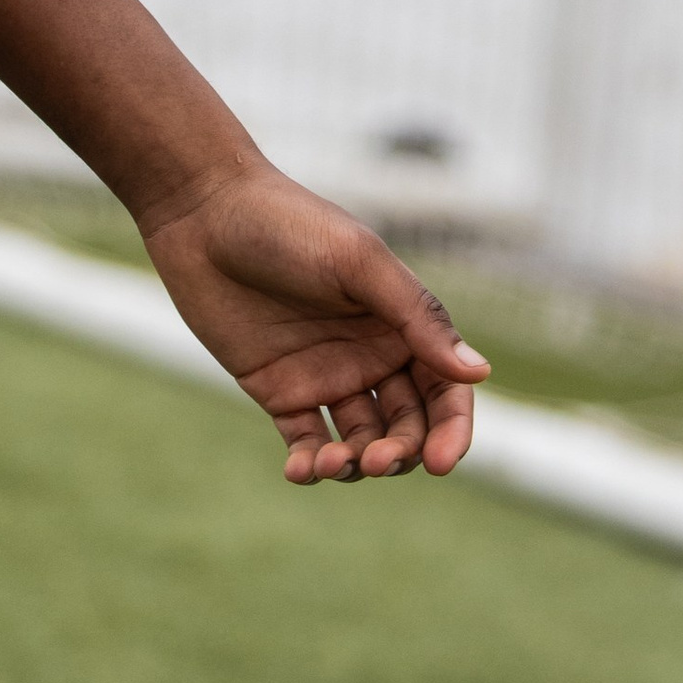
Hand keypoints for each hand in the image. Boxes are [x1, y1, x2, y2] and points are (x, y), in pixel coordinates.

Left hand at [140, 161, 487, 483]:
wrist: (204, 213)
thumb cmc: (288, 224)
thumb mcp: (358, 262)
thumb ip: (416, 316)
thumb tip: (478, 373)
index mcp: (401, 323)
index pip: (444, 390)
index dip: (451, 431)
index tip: (439, 464)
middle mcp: (372, 354)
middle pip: (407, 425)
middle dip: (400, 453)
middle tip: (376, 462)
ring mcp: (326, 375)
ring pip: (360, 441)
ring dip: (355, 464)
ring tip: (331, 463)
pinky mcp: (281, 391)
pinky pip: (306, 440)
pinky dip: (309, 463)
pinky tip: (300, 469)